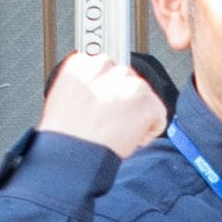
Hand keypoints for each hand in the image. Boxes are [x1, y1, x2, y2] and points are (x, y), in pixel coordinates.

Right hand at [36, 52, 166, 157]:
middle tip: (108, 125)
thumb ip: (85, 86)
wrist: (70, 157)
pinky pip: (158, 116)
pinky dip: (148, 132)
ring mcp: (127, 82)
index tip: (100, 110)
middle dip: (123, 101)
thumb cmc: (63, 138)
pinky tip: (126, 139)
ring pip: (144, 97)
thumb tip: (101, 90)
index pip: (107, 69)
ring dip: (136, 116)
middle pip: (127, 79)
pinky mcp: (145, 100)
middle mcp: (104, 66)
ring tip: (113, 133)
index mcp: (81, 64)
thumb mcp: (62, 99)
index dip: (107, 93)